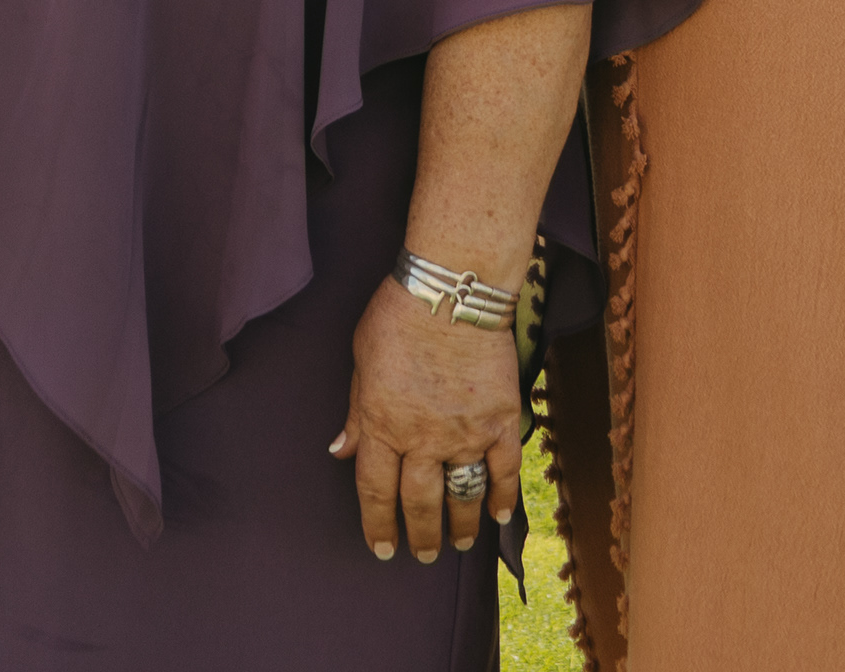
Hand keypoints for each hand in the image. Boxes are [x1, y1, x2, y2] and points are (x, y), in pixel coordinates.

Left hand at [333, 278, 524, 564]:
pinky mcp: (501, 420)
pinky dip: (502, 496)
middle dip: (420, 535)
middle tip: (423, 555)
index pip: (375, 490)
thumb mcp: (360, 361)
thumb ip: (356, 412)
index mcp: (383, 424)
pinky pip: (504, 470)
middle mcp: (423, 438)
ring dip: (460, 525)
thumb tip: (340, 449)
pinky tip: (498, 515)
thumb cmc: (398, 316)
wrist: (452, 289)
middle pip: (419, 501)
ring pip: (462, 494)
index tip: (381, 547)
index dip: (377, 524)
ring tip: (458, 543)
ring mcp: (465, 432)